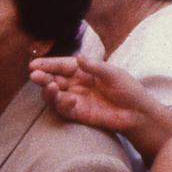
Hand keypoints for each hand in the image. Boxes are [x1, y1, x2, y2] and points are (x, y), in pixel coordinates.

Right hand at [30, 54, 171, 134]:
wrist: (137, 113)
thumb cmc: (127, 89)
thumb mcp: (113, 74)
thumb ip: (95, 67)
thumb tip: (78, 57)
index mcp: (83, 70)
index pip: (61, 65)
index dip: (48, 64)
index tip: (34, 64)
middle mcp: (76, 84)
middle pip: (54, 79)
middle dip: (43, 77)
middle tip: (35, 76)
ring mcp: (76, 99)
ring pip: (54, 95)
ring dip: (49, 91)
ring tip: (50, 87)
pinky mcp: (78, 114)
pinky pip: (64, 109)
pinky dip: (63, 104)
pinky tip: (69, 99)